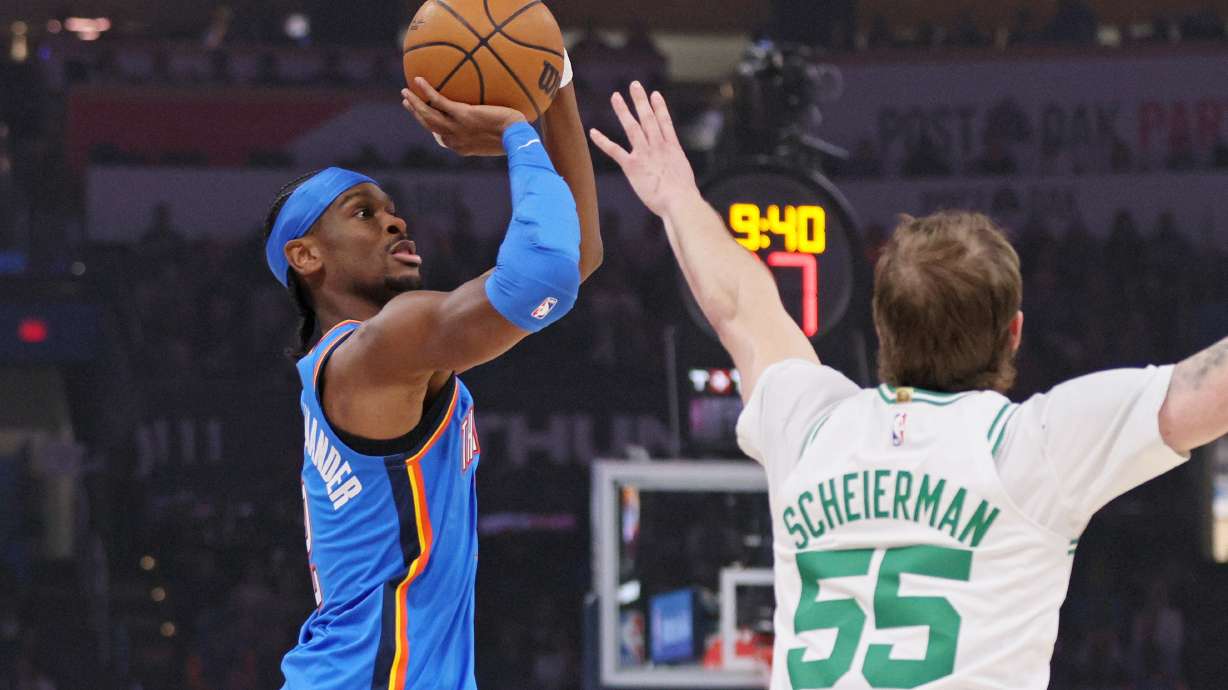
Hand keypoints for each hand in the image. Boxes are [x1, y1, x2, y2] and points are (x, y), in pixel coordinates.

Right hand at [401, 77, 525, 155]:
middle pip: (429, 126)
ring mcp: (456, 127)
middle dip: (417, 115)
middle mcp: (455, 139)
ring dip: (414, 104)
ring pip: (427, 115)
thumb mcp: (502, 139)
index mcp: (463, 147)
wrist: (517, 137)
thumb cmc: (516, 138)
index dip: (434, 130)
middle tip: (407, 103)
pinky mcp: (460, 113)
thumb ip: (495, 132)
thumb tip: (502, 121)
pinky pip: (438, 100)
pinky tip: (418, 79)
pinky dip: (426, 90)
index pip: (444, 138)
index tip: (429, 121)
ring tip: (405, 92)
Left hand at [589, 82, 699, 216]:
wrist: (679, 201)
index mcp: (672, 149)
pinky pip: (615, 150)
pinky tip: (594, 132)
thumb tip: (676, 178)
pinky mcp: (632, 165)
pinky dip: (603, 141)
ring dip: (623, 110)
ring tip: (616, 97)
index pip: (665, 122)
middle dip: (641, 100)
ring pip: (632, 127)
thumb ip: (675, 172)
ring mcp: (645, 154)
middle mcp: (658, 146)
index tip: (655, 94)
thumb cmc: (684, 196)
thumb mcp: (683, 178)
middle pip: (648, 118)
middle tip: (634, 85)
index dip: (659, 107)